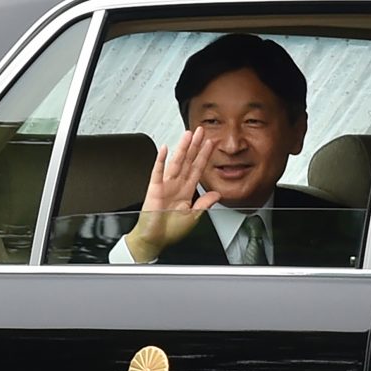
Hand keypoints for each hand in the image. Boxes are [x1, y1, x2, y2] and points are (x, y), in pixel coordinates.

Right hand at [125, 127, 218, 262]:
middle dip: (195, 146)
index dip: (204, 156)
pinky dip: (160, 161)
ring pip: (176, 162)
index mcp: (186, 191)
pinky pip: (158, 172)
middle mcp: (176, 185)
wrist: (153, 239)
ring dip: (182, 148)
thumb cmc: (169, 230)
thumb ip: (204, 204)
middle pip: (188, 161)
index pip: (198, 169)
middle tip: (201, 131)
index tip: (210, 143)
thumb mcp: (193, 218)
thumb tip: (217, 194)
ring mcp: (165, 186)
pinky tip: (164, 150)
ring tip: (187, 135)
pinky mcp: (154, 189)